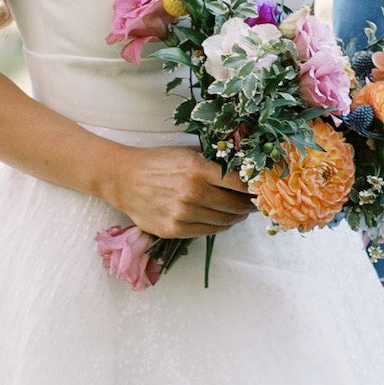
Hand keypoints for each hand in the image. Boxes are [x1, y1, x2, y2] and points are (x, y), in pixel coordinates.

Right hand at [102, 146, 253, 243]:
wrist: (123, 178)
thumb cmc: (157, 162)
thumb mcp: (187, 153)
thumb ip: (213, 163)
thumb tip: (243, 171)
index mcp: (198, 169)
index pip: (239, 184)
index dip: (253, 189)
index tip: (260, 190)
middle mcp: (192, 193)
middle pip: (235, 205)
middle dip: (248, 205)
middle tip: (253, 204)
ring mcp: (183, 214)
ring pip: (224, 221)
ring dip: (235, 217)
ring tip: (239, 212)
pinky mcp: (174, 230)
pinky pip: (208, 231)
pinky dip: (219, 226)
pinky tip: (222, 220)